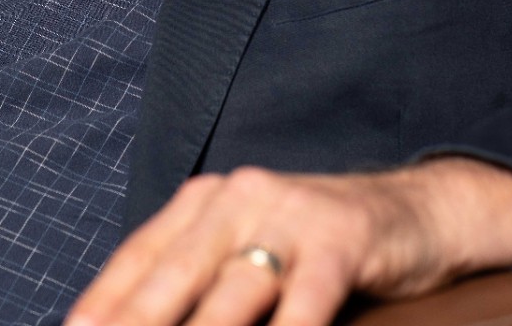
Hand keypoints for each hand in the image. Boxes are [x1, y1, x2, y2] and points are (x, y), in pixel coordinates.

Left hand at [65, 158, 511, 325]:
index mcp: (205, 200)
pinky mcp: (338, 240)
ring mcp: (288, 215)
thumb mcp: (248, 251)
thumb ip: (199, 284)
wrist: (410, 212)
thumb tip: (137, 320)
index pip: (137, 259)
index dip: (102, 305)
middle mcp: (237, 197)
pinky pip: (304, 302)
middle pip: (172, 278)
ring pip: (231, 293)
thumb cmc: (314, 248)